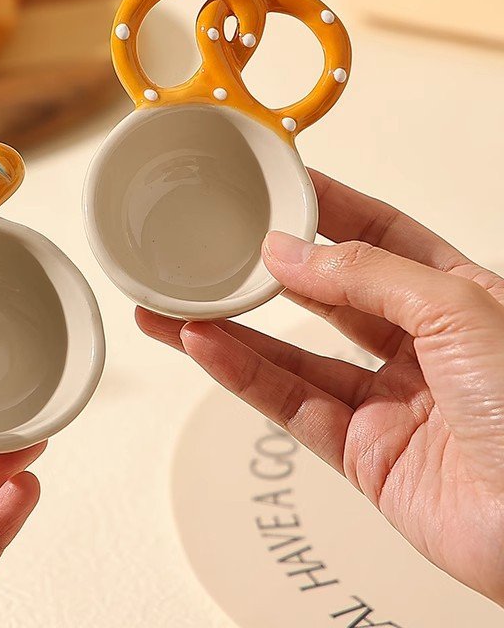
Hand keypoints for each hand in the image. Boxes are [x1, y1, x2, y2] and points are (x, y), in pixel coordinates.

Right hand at [137, 170, 503, 607]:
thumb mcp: (459, 309)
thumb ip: (368, 275)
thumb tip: (291, 253)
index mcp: (458, 296)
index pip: (380, 234)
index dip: (329, 208)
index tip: (279, 186)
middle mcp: (420, 345)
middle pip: (326, 293)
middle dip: (268, 270)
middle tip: (216, 247)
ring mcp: (388, 400)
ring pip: (293, 353)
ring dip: (232, 327)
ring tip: (180, 302)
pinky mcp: (363, 452)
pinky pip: (290, 404)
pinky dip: (243, 374)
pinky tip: (204, 344)